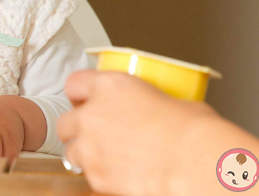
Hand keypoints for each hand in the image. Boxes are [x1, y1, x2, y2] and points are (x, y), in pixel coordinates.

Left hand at [57, 70, 216, 195]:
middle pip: (65, 121)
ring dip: (84, 153)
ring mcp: (90, 147)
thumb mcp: (166, 98)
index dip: (81, 93)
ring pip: (70, 151)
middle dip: (78, 128)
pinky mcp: (96, 175)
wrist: (192, 161)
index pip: (75, 83)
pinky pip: (87, 175)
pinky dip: (99, 174)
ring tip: (106, 157)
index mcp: (110, 86)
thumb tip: (155, 108)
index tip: (86, 100)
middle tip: (97, 132)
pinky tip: (118, 173)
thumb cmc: (190, 129)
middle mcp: (92, 114)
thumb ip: (144, 99)